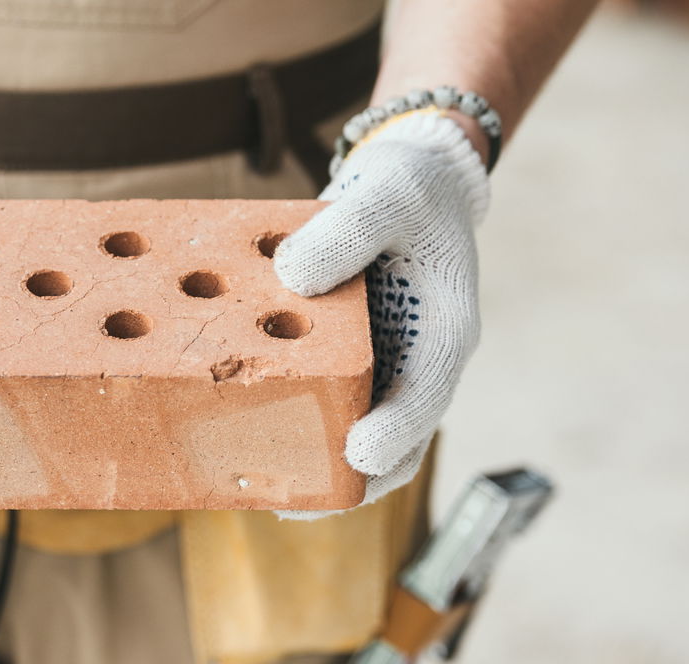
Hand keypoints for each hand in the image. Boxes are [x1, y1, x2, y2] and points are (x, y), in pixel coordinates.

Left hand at [272, 113, 488, 518]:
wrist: (409, 182)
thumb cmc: (407, 188)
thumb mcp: (386, 195)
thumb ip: (347, 231)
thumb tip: (292, 277)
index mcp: (444, 331)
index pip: (427, 395)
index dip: (396, 431)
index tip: (359, 456)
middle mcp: (415, 363)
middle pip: (395, 443)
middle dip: (349, 480)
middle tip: (296, 505)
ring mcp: (382, 368)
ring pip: (357, 434)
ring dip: (316, 465)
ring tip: (263, 491)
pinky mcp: (348, 360)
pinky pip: (326, 403)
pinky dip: (294, 421)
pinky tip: (244, 436)